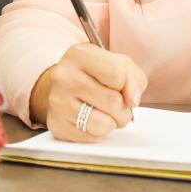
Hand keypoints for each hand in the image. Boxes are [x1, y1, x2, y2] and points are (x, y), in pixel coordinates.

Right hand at [28, 43, 146, 142]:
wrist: (62, 87)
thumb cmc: (95, 75)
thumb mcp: (117, 64)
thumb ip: (133, 77)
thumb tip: (132, 100)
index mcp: (79, 54)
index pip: (118, 74)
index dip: (128, 85)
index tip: (123, 88)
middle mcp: (63, 76)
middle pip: (113, 101)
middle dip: (124, 108)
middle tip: (116, 105)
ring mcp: (57, 102)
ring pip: (104, 123)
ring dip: (113, 123)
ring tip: (105, 113)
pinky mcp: (57, 125)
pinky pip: (92, 137)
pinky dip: (98, 133)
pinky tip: (90, 120)